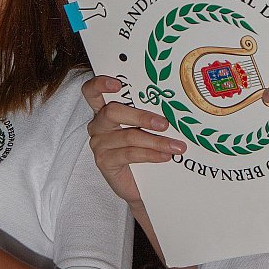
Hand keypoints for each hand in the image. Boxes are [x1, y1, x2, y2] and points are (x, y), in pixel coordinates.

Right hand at [82, 75, 186, 205]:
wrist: (139, 185)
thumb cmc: (144, 149)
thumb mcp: (146, 128)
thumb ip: (150, 114)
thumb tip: (174, 105)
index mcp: (105, 111)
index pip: (92, 91)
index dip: (100, 84)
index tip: (118, 84)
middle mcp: (98, 125)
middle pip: (112, 112)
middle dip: (141, 116)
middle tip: (165, 123)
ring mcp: (99, 144)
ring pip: (128, 136)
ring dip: (156, 141)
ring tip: (177, 146)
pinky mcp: (104, 161)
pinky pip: (130, 154)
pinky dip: (151, 154)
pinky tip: (165, 157)